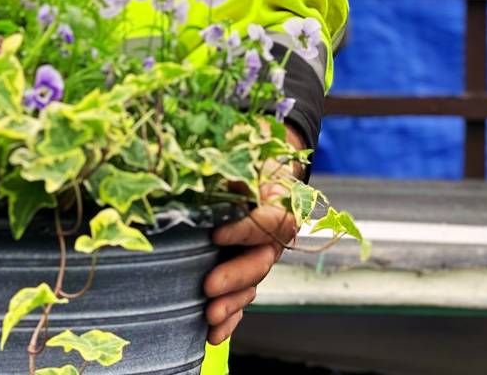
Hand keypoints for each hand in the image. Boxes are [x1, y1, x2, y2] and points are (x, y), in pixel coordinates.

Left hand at [202, 124, 303, 344]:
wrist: (260, 167)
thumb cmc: (248, 158)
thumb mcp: (241, 153)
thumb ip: (231, 164)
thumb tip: (211, 169)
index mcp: (279, 201)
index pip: (270, 219)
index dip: (246, 229)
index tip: (216, 234)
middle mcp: (274, 233)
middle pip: (262, 260)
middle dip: (235, 276)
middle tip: (208, 286)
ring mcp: (262, 254)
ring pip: (253, 284)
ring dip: (232, 304)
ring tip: (208, 318)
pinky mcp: (248, 270)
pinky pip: (244, 298)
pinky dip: (231, 318)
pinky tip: (213, 333)